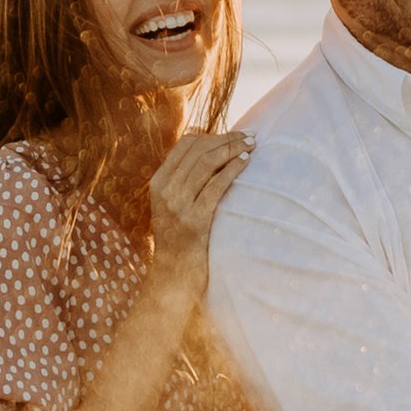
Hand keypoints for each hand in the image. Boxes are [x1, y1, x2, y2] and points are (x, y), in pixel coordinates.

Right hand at [149, 128, 253, 257]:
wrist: (172, 276)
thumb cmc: (180, 240)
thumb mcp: (173, 206)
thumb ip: (183, 179)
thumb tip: (202, 142)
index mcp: (158, 183)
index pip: (184, 146)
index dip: (211, 135)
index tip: (233, 134)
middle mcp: (165, 191)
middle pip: (198, 151)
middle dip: (227, 139)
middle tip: (250, 136)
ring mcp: (177, 205)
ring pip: (206, 164)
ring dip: (232, 150)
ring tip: (252, 145)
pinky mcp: (194, 220)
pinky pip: (216, 186)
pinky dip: (232, 169)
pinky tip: (246, 162)